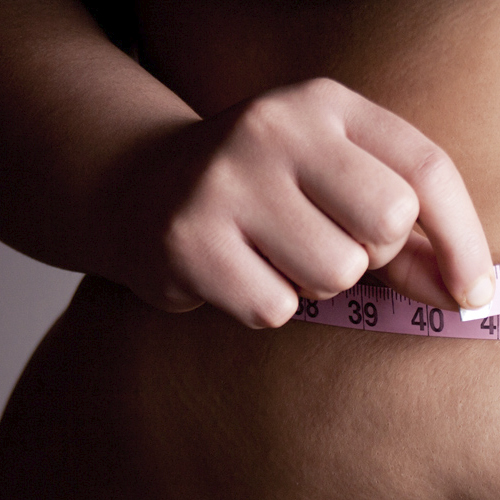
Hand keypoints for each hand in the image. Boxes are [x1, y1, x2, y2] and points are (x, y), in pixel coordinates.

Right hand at [99, 78, 493, 327]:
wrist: (143, 187)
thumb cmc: (254, 190)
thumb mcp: (325, 182)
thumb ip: (397, 230)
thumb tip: (462, 289)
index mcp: (320, 104)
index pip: (424, 169)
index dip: (462, 237)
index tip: (472, 291)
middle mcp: (272, 131)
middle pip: (385, 224)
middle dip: (367, 255)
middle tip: (323, 242)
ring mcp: (224, 184)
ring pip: (331, 274)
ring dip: (312, 282)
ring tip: (271, 254)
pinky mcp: (188, 242)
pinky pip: (274, 308)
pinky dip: (266, 303)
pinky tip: (234, 270)